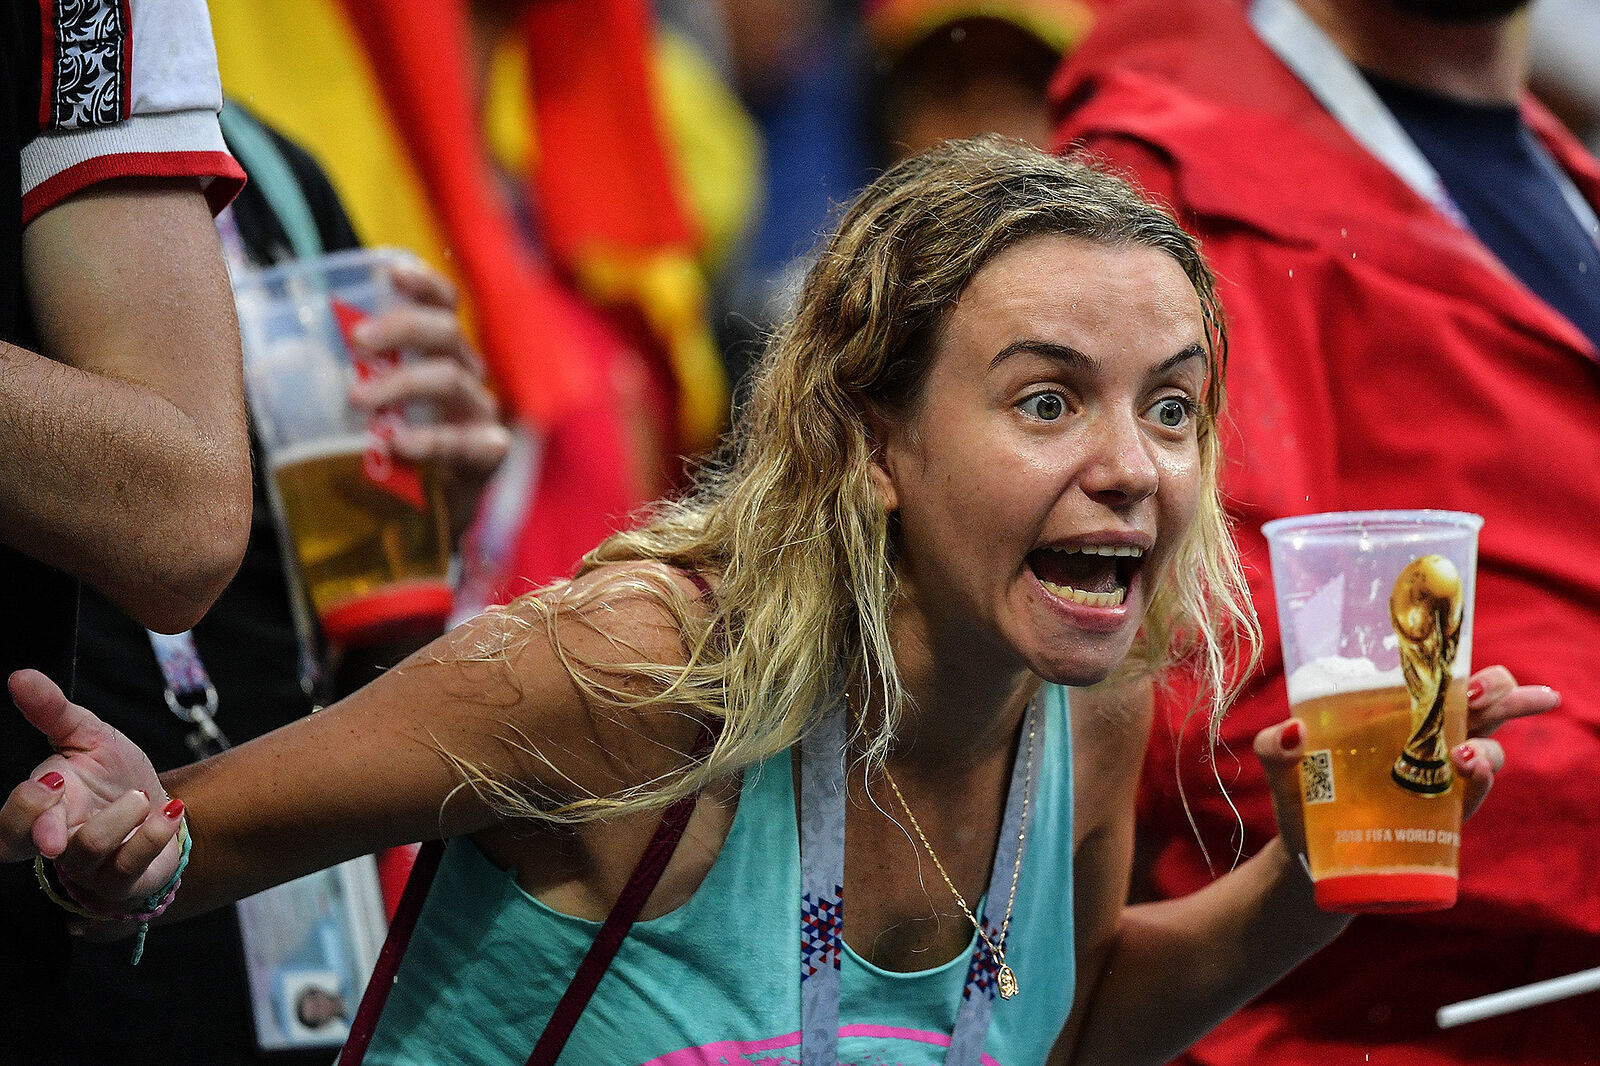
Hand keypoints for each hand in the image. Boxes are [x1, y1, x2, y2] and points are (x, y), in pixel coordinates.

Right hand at [0, 670, 182, 912]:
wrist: (165, 812)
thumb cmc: (117, 778)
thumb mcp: (90, 738)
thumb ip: (54, 711)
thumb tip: (21, 676)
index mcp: (40, 809)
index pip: (8, 818)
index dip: (23, 804)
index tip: (52, 776)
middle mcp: (55, 843)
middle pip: (13, 847)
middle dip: (34, 824)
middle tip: (58, 794)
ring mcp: (88, 868)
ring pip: (83, 854)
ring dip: (116, 820)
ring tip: (141, 797)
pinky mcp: (125, 883)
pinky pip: (129, 869)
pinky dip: (151, 837)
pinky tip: (170, 811)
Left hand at [347, 260, 509, 539]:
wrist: (410, 538)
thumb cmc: (377, 463)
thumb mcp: (351, 414)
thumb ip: (324, 382)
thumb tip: (264, 353)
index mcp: (439, 358)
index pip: (443, 306)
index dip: (424, 283)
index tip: (392, 271)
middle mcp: (466, 380)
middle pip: (447, 333)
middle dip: (402, 327)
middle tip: (357, 343)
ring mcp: (479, 418)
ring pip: (453, 381)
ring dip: (404, 383)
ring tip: (359, 402)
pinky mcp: (486, 460)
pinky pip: (467, 442)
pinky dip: (432, 440)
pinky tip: (398, 446)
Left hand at [1254, 665, 1560, 856]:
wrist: (1309, 854)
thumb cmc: (1300, 797)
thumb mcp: (1281, 767)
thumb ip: (1275, 746)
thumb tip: (1293, 730)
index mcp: (1391, 711)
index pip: (1438, 674)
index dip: (1459, 657)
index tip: (1461, 650)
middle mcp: (1426, 736)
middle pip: (1484, 704)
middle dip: (1505, 694)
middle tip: (1496, 694)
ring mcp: (1440, 774)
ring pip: (1488, 746)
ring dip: (1487, 745)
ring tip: (1461, 754)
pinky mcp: (1445, 813)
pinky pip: (1476, 791)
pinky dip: (1481, 780)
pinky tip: (1466, 771)